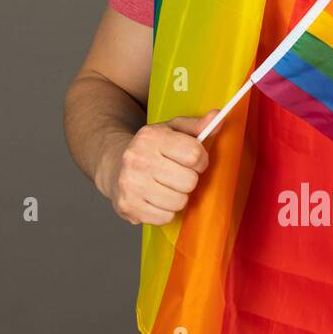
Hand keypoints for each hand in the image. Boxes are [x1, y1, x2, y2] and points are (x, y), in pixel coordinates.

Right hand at [97, 111, 217, 224]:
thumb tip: (218, 116)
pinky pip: (165, 217)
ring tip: (167, 187)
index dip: (201, 161)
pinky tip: (156, 199)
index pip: (194, 155)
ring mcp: (131, 184)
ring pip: (179, 202)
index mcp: (151, 137)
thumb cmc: (151, 149)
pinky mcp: (128, 206)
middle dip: (189, 180)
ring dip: (178, 197)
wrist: (114, 166)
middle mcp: (138, 159)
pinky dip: (165, 211)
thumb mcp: (172, 130)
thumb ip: (197, 125)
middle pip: (189, 181)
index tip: (193, 161)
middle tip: (177, 175)